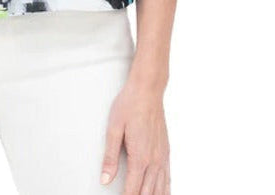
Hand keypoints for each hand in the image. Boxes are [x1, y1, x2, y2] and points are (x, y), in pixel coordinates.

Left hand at [100, 78, 170, 193]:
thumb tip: (105, 179)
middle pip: (148, 193)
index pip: (132, 190)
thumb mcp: (113, 129)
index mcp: (139, 157)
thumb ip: (110, 157)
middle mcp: (153, 160)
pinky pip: (168, 177)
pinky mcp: (166, 151)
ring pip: (161, 188)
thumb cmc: (129, 105)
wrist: (148, 89)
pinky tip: (163, 193)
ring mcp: (162, 156)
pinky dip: (166, 189)